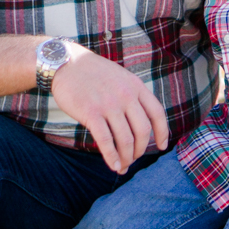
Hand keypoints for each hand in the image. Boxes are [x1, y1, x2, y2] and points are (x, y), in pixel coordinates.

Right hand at [51, 44, 168, 174]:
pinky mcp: (91, 113)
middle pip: (143, 130)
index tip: (162, 146)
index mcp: (136, 86)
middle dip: (141, 149)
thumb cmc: (94, 73)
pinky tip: (113, 165)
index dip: (162, 132)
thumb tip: (141, 120)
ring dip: (126, 157)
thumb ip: (133, 95)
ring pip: (126, 139)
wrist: (67, 63)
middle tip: (134, 158)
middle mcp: (126, 95)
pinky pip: (105, 140)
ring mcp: (109, 104)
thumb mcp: (121, 78)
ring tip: (123, 166)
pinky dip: (111, 156)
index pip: (157, 113)